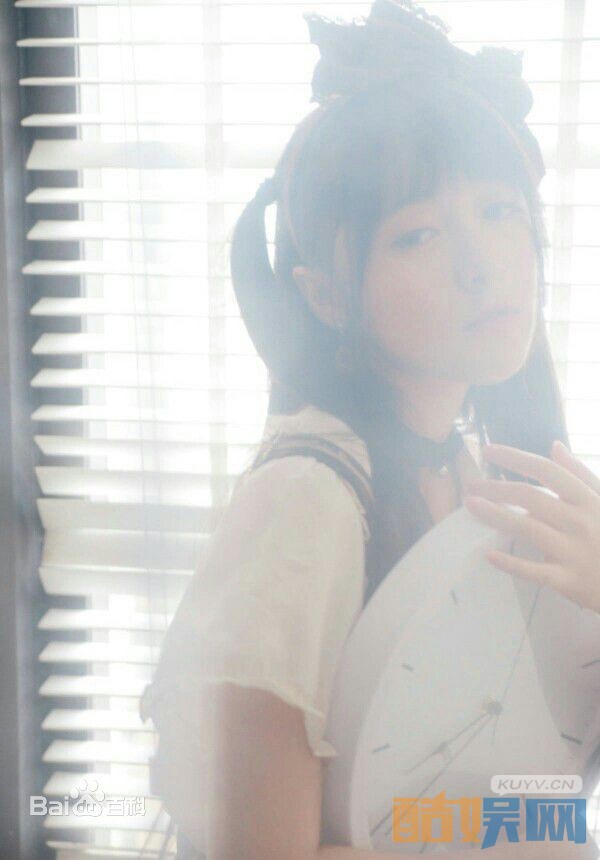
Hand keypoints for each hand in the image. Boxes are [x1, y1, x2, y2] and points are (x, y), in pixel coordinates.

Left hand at [463, 440, 599, 612]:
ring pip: (527, 528)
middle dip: (497, 487)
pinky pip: (535, 571)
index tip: (489, 450)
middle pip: (531, 497)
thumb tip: (554, 447)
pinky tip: (489, 554)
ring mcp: (575, 552)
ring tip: (471, 505)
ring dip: (495, 515)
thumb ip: (581, 475)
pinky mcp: (570, 581)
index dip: (515, 458)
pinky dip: (512, 563)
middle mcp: (581, 521)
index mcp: (589, 500)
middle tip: (471, 485)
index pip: (547, 471)